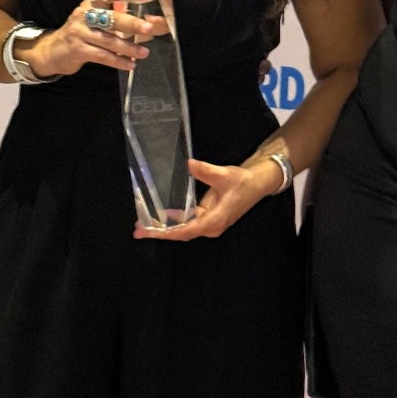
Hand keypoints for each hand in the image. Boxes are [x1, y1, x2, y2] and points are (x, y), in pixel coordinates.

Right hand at [28, 0, 153, 76]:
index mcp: (91, 2)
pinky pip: (102, 56)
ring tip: (144, 52)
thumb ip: (118, 19)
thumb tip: (151, 22)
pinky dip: (118, 61)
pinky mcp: (77, 49)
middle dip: (132, 23)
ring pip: (108, 39)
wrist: (52, 50)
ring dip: (128, 47)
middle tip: (150, 28)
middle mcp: (84, 13)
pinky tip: (130, 65)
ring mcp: (79, 32)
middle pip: (111, 17)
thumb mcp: (94, 20)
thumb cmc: (81, 33)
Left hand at [134, 155, 284, 241]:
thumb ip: (206, 171)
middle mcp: (211, 226)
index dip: (167, 232)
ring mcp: (209, 223)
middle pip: (182, 233)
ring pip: (183, 228)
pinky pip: (187, 221)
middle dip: (160, 232)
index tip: (150, 232)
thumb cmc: (243, 182)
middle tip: (138, 230)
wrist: (257, 184)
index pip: (186, 230)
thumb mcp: (224, 174)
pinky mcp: (208, 217)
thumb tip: (189, 164)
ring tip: (143, 224)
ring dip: (165, 227)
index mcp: (215, 219)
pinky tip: (160, 215)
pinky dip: (173, 219)